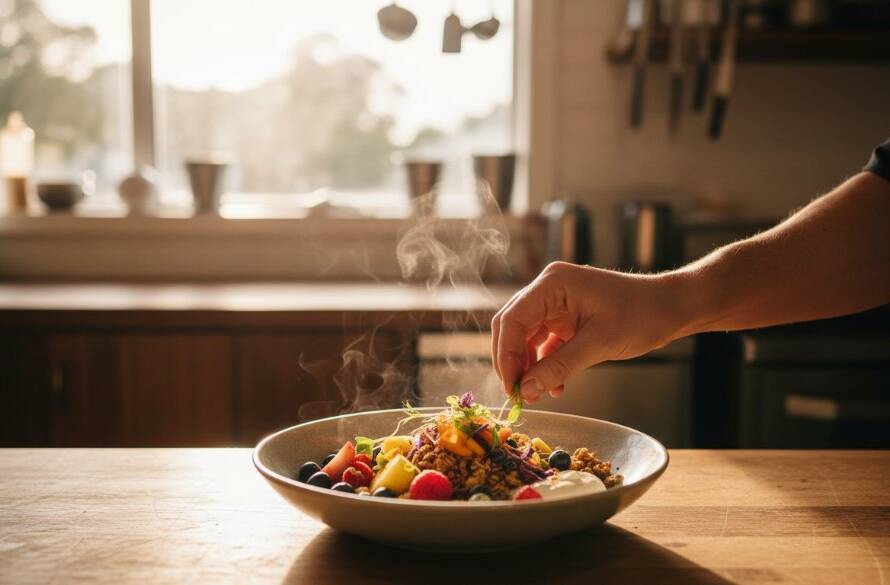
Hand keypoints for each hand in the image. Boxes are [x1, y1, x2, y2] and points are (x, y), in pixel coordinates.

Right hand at [491, 262, 685, 402]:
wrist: (671, 308)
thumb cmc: (641, 315)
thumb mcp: (598, 344)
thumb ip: (559, 367)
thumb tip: (526, 391)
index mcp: (553, 284)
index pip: (513, 319)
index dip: (506, 355)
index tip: (511, 387)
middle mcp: (549, 289)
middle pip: (513, 327)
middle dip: (513, 362)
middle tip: (518, 394)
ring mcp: (556, 302)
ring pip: (526, 337)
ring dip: (528, 366)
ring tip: (536, 394)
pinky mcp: (566, 317)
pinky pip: (544, 342)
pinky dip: (545, 364)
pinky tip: (554, 387)